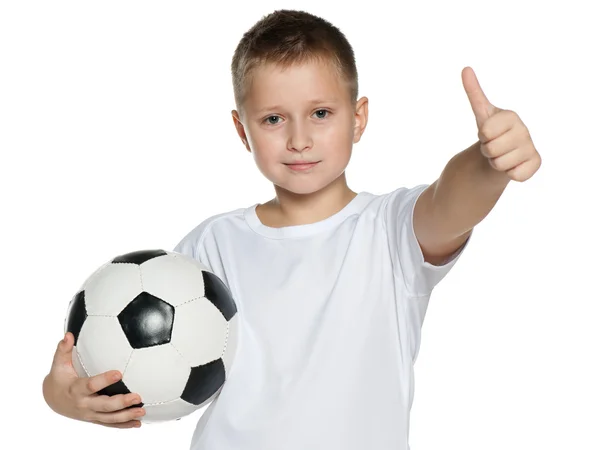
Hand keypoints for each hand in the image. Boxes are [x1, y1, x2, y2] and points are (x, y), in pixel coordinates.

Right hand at [43, 332, 144, 427]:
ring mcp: (90, 414)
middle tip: (137, 397)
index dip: (104, 380)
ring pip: (109, 418)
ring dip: (126, 416)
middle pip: (104, 406)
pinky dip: (123, 425)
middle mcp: (84, 404)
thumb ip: (64, 350)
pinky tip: (137, 423)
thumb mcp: (58, 364)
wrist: (53, 400)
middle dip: (121, 403)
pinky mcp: (95, 418)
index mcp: (75, 389)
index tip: (119, 373)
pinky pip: (110, 424)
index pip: (91, 385)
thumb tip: (68, 335)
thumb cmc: (60, 378)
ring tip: (142, 412)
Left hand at [462, 66, 541, 181]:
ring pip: (500, 164)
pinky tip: (512, 165)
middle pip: (492, 149)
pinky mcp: (535, 163)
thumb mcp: (481, 113)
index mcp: (511, 116)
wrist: (501, 153)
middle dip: (487, 151)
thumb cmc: (492, 132)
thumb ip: (474, 92)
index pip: (485, 131)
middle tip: (493, 146)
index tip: (487, 133)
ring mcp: (531, 147)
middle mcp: (524, 130)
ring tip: (500, 155)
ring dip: (495, 163)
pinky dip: (509, 173)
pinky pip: (515, 175)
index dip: (482, 136)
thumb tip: (465, 68)